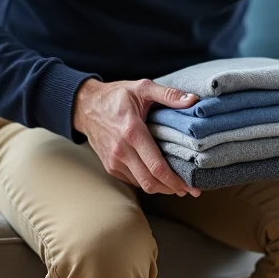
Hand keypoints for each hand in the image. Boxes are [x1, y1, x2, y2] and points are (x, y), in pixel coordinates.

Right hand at [72, 78, 200, 195]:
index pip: (156, 166)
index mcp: (132, 132)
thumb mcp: (142, 88)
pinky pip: (132, 181)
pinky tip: (159, 177)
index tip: (191, 186)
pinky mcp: (110, 166)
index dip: (176, 180)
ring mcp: (114, 161)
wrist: (85, 106)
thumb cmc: (115, 96)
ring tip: (178, 185)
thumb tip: (193, 101)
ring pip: (142, 185)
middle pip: (150, 182)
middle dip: (172, 189)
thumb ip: (169, 94)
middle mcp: (122, 151)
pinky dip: (147, 182)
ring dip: (161, 188)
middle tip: (190, 189)